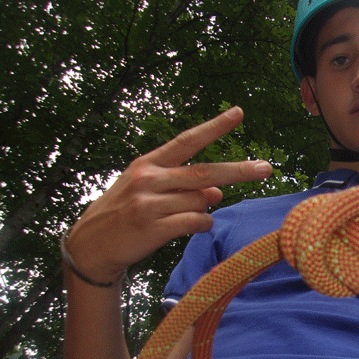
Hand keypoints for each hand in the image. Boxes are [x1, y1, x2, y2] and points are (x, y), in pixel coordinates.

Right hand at [64, 107, 271, 283]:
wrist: (91, 245)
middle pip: (205, 172)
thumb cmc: (125, 214)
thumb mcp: (147, 190)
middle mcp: (150, 179)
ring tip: (181, 215)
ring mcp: (150, 203)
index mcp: (149, 164)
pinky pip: (197, 222)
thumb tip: (217, 192)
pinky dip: (202, 224)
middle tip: (267, 168)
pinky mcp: (153, 227)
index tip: (238, 113)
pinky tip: (191, 226)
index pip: (187, 141)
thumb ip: (182, 186)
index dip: (214, 127)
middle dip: (240, 170)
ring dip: (204, 209)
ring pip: (202, 201)